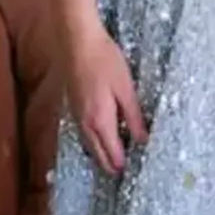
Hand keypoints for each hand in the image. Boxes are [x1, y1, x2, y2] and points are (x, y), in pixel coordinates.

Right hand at [64, 26, 147, 175]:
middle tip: (123, 172)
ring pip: (89, 145)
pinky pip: (84, 133)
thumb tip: (142, 140)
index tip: (134, 171)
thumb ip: (134, 116)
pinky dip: (93, 142)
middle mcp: (85, 124)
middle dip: (110, 164)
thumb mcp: (125, 88)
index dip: (122, 164)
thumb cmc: (105, 61)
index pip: (112, 153)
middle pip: (98, 154)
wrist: (77, 42)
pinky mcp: (73, 106)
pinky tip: (100, 137)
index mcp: (100, 121)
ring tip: (113, 160)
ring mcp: (76, 115)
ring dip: (101, 154)